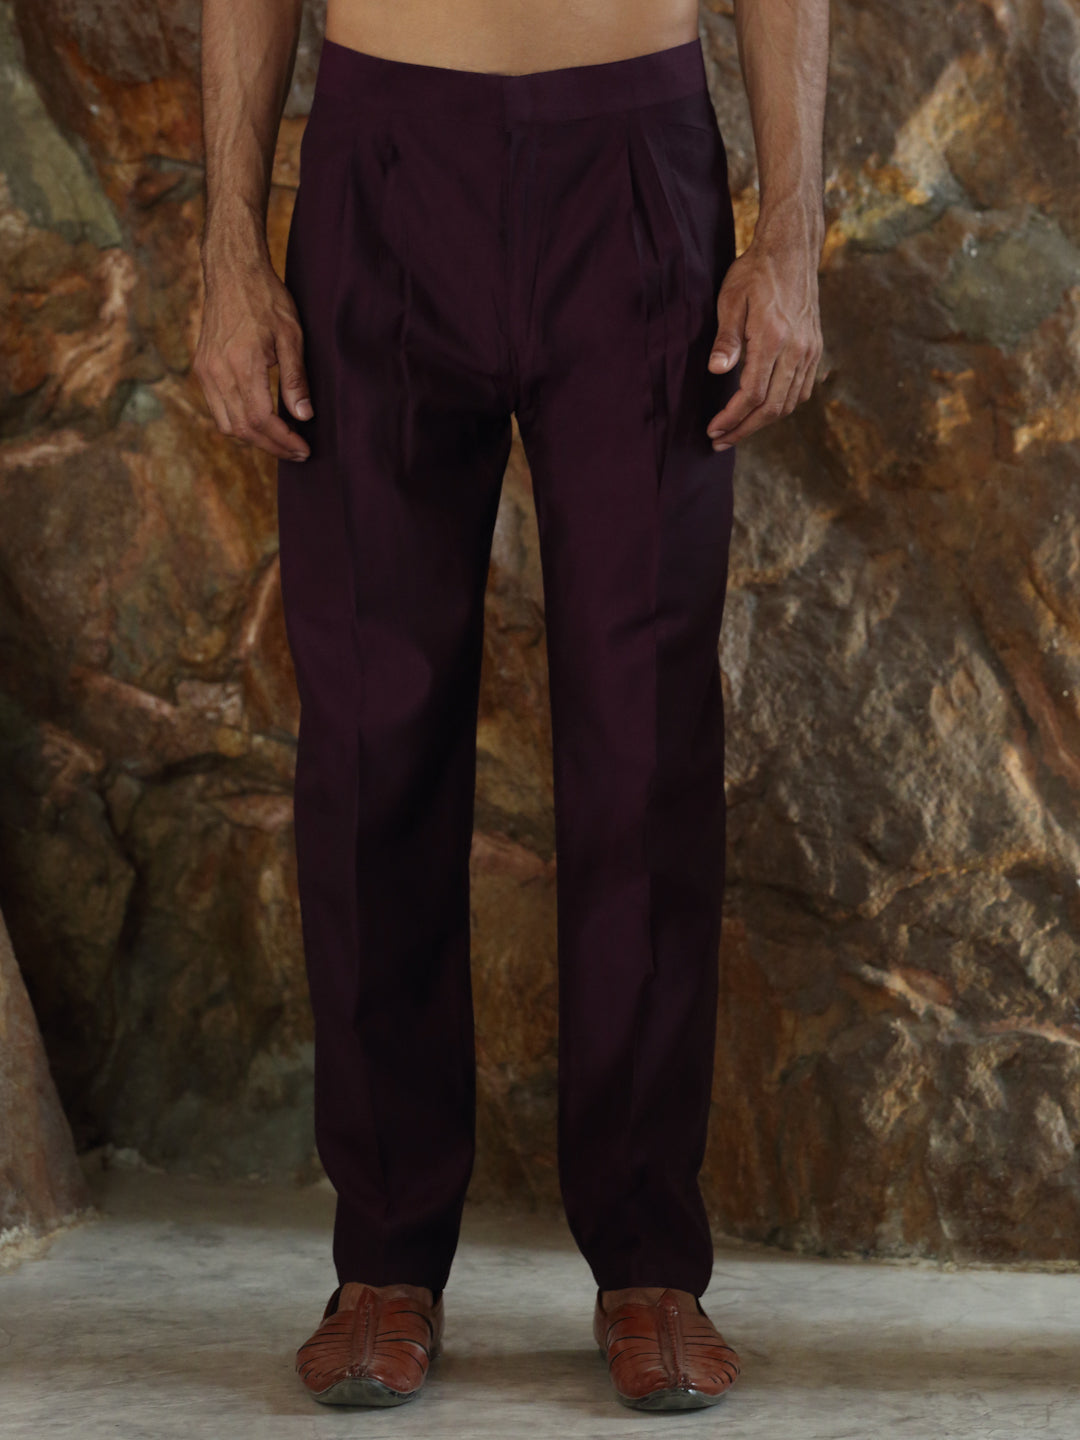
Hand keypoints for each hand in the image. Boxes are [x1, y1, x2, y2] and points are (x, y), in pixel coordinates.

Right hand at [193, 254, 312, 461]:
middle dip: (272, 446)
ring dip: (254, 439)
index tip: (303, 449)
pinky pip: (217, 409)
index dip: (283, 440)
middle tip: (297, 452)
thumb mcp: (291, 335)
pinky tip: (260, 421)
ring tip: (281, 440)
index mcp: (241, 364)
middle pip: (242, 429)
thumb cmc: (266, 298)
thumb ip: (296, 378)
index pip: (261, 419)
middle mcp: (217, 372)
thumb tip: (304, 416)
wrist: (232, 272)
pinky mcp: (201, 368)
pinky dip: (238, 423)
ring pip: (227, 424)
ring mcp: (205, 371)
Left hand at [705, 227, 822, 450]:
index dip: (732, 418)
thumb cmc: (755, 273)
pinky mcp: (815, 349)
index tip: (713, 430)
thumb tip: (717, 372)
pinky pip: (802, 390)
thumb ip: (726, 339)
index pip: (752, 394)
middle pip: (772, 408)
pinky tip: (763, 410)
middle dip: (744, 429)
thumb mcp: (731, 300)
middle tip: (720, 440)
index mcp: (773, 337)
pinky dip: (782, 406)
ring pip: (789, 403)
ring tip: (737, 430)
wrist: (792, 250)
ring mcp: (810, 350)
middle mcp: (797, 349)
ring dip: (762, 423)